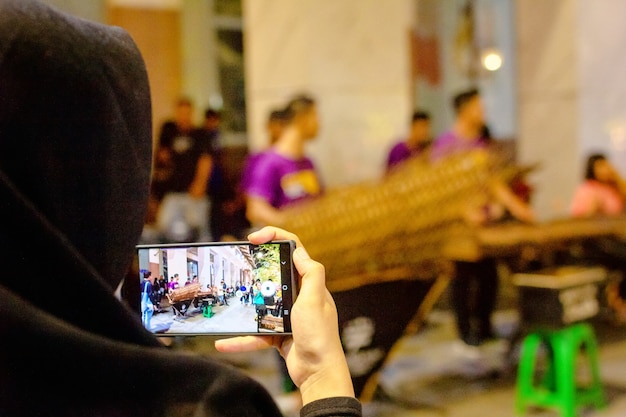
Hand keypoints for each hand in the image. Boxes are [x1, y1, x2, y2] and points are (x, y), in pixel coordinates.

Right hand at [214, 226, 354, 404]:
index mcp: (308, 283)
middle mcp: (298, 295)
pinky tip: (223, 343)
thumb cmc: (319, 337)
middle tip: (237, 259)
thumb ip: (311, 274)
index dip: (275, 237)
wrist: (318, 374)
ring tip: (227, 296)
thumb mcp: (315, 301)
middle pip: (273, 272)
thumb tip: (299, 251)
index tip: (254, 238)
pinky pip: (255, 332)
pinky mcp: (279, 333)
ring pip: (261, 303)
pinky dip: (240, 338)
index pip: (294, 250)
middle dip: (255, 265)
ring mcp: (287, 315)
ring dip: (244, 303)